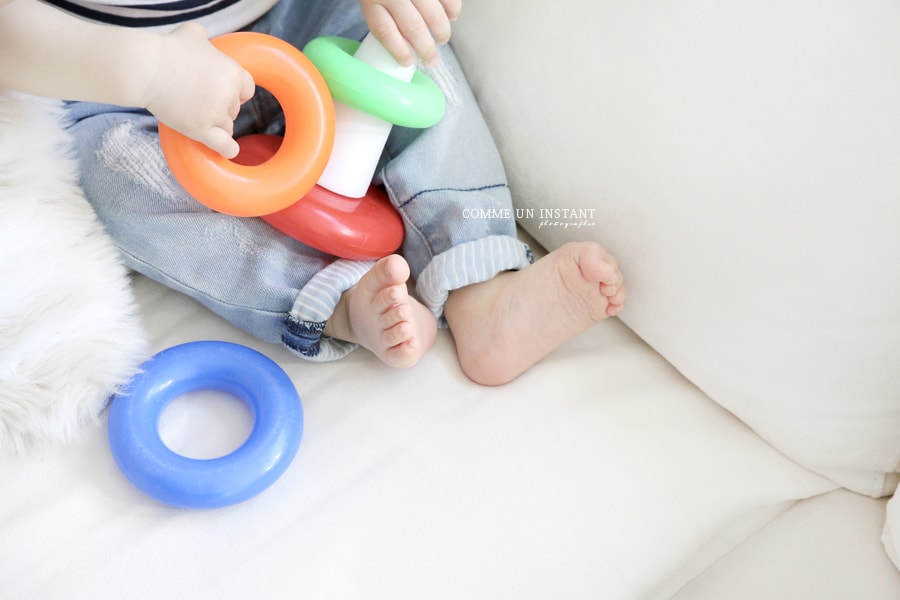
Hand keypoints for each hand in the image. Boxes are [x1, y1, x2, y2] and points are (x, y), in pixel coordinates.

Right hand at [141, 23, 254, 158]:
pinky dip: (228, 149)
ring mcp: (216, 113)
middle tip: (197, 99)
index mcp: (232, 72)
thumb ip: (206, 41)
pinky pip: (224, 145)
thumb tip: (205, 43)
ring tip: (195, 114)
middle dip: (220, 106)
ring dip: (215, 123)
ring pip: (227, 126)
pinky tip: (230, 151)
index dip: (236, 92)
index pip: (247, 89)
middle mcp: (228, 94)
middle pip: (234, 109)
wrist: (145, 68)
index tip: (223, 93)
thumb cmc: (167, 49)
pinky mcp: (201, 129)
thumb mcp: (194, 33)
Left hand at [359, 0, 461, 66]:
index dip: (399, 51)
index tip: (407, 62)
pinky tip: (453, 15)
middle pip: (413, 28)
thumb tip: (401, 36)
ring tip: (443, 39)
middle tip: (432, 60)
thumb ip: (379, 6)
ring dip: (442, 31)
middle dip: (426, 49)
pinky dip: (453, 7)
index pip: (384, 31)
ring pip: (433, 14)